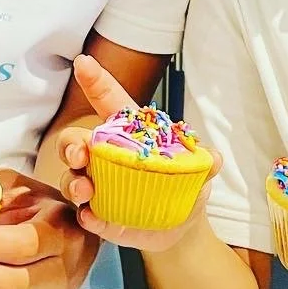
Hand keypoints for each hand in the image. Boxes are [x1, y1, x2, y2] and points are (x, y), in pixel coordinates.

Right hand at [55, 53, 220, 252]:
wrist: (182, 226)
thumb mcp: (198, 170)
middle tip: (80, 154)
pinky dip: (86, 215)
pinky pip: (84, 214)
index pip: (109, 101)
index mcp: (129, 133)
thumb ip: (204, 162)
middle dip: (71, 144)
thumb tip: (216, 158)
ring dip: (74, 182)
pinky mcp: (99, 216)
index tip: (83, 63)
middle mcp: (105, 156)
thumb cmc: (185, 184)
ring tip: (85, 191)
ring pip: (72, 177)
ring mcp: (98, 186)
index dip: (96, 81)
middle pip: (75, 141)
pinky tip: (93, 217)